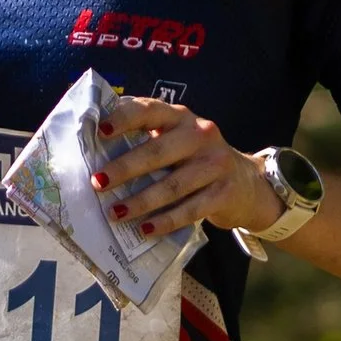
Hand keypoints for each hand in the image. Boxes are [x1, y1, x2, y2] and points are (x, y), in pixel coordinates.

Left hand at [90, 99, 283, 239]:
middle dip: (124, 168)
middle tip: (97, 183)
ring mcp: (215, 164)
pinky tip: (144, 230)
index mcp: (181, 118)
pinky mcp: (224, 193)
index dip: (125, 118)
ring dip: (140, 201)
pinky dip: (164, 222)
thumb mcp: (177, 140)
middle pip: (158, 151)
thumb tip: (94, 150)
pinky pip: (189, 210)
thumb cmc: (195, 160)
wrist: (246, 184)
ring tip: (115, 213)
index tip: (101, 131)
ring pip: (172, 185)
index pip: (150, 110)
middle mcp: (200, 135)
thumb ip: (146, 138)